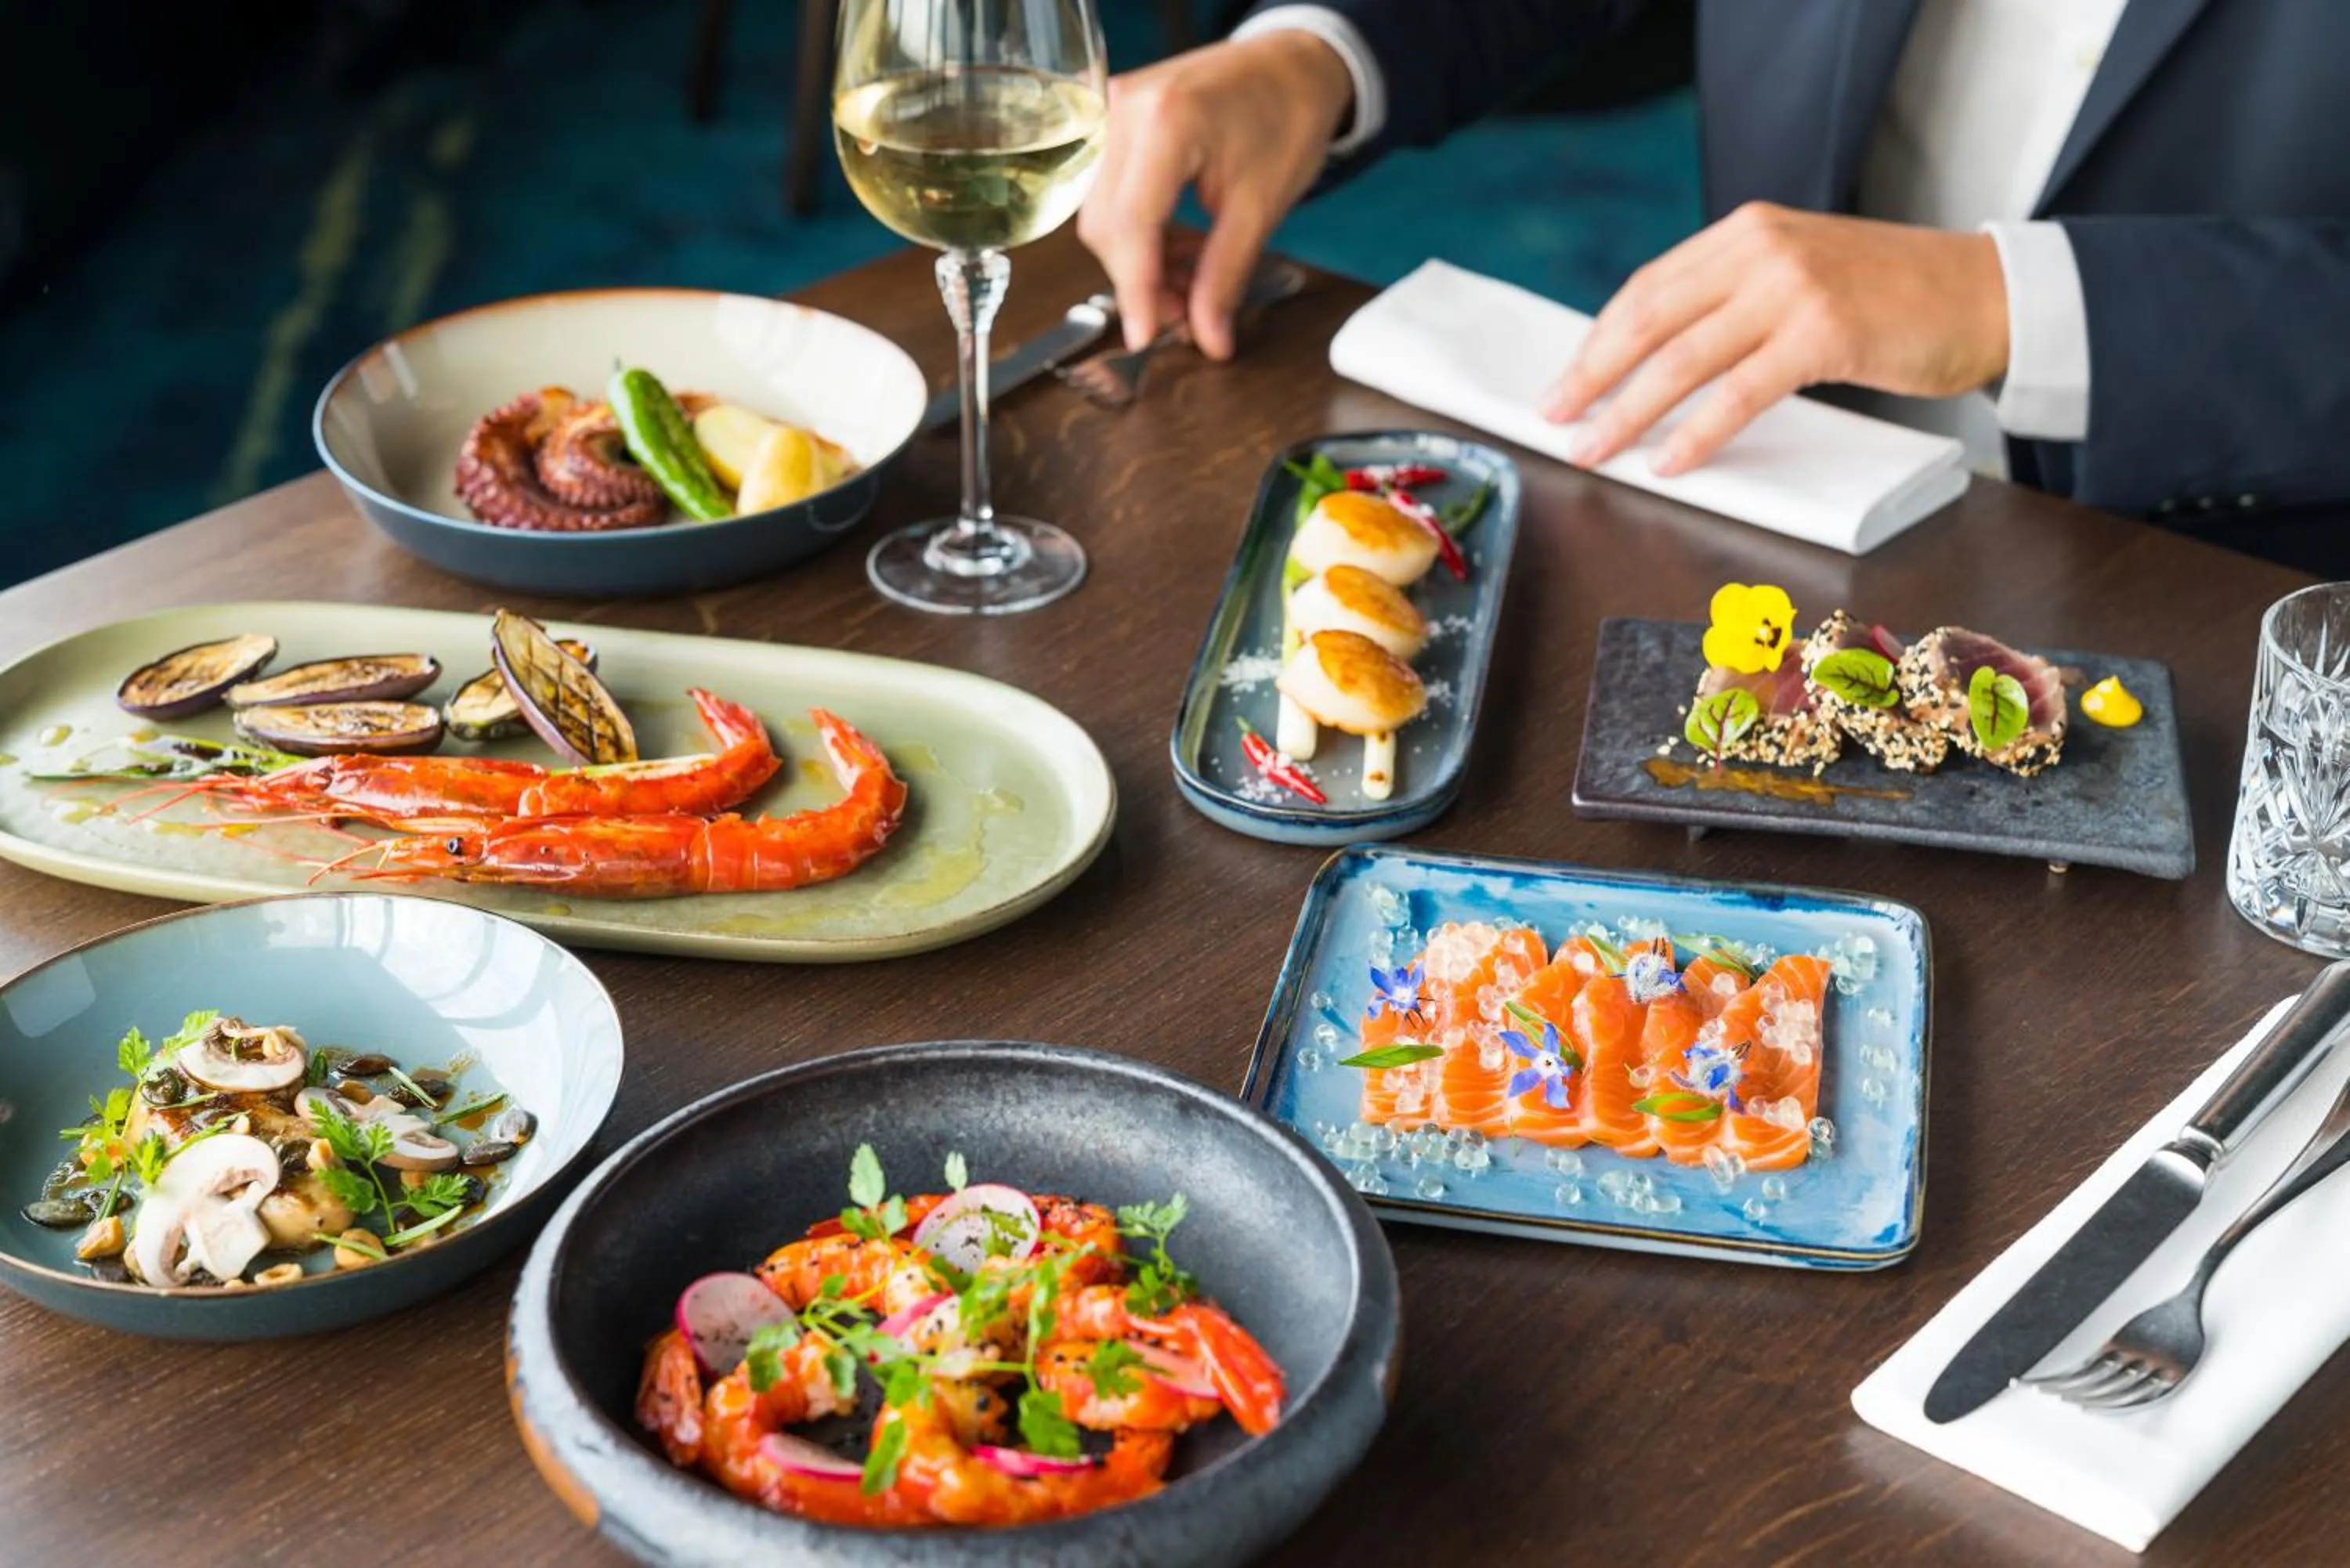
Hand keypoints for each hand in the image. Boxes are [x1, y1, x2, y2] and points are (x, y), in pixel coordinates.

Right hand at [1077, 32, 1352, 356]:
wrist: (1293, 64)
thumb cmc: (1288, 116)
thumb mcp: (1261, 206)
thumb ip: (1226, 276)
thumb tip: (1209, 340)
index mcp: (1166, 123)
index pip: (1132, 225)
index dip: (1135, 290)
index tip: (1146, 339)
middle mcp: (1126, 110)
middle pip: (1108, 225)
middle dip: (1141, 280)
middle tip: (1187, 316)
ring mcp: (1114, 110)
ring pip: (1104, 214)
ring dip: (1140, 260)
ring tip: (1188, 285)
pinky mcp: (1116, 119)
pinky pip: (1112, 192)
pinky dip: (1141, 232)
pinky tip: (1176, 250)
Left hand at [1541, 204, 2010, 475]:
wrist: (1986, 293)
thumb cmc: (1893, 298)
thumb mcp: (1802, 274)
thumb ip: (1739, 299)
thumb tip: (1664, 361)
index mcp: (1746, 232)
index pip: (1648, 289)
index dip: (1599, 340)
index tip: (1566, 382)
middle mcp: (1760, 249)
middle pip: (1648, 319)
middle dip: (1592, 374)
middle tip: (1555, 418)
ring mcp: (1791, 288)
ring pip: (1682, 358)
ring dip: (1627, 411)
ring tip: (1593, 449)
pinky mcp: (1824, 332)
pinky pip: (1738, 392)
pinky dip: (1696, 431)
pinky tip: (1668, 460)